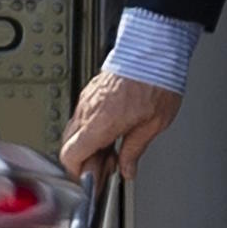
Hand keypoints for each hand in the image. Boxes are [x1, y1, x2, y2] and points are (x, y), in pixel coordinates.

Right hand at [61, 68, 182, 181]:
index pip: (70, 156)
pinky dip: (90, 130)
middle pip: (69, 146)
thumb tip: (127, 170)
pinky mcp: (91, 91)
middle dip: (85, 161)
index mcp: (101, 123)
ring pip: (74, 132)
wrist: (154, 47)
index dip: (78, 173)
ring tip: (113, 149)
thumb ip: (135, 150)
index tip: (93, 180)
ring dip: (88, 145)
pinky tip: (110, 132)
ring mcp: (87, 100)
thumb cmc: (157, 80)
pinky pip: (82, 117)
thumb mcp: (154, 124)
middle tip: (107, 167)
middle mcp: (88, 111)